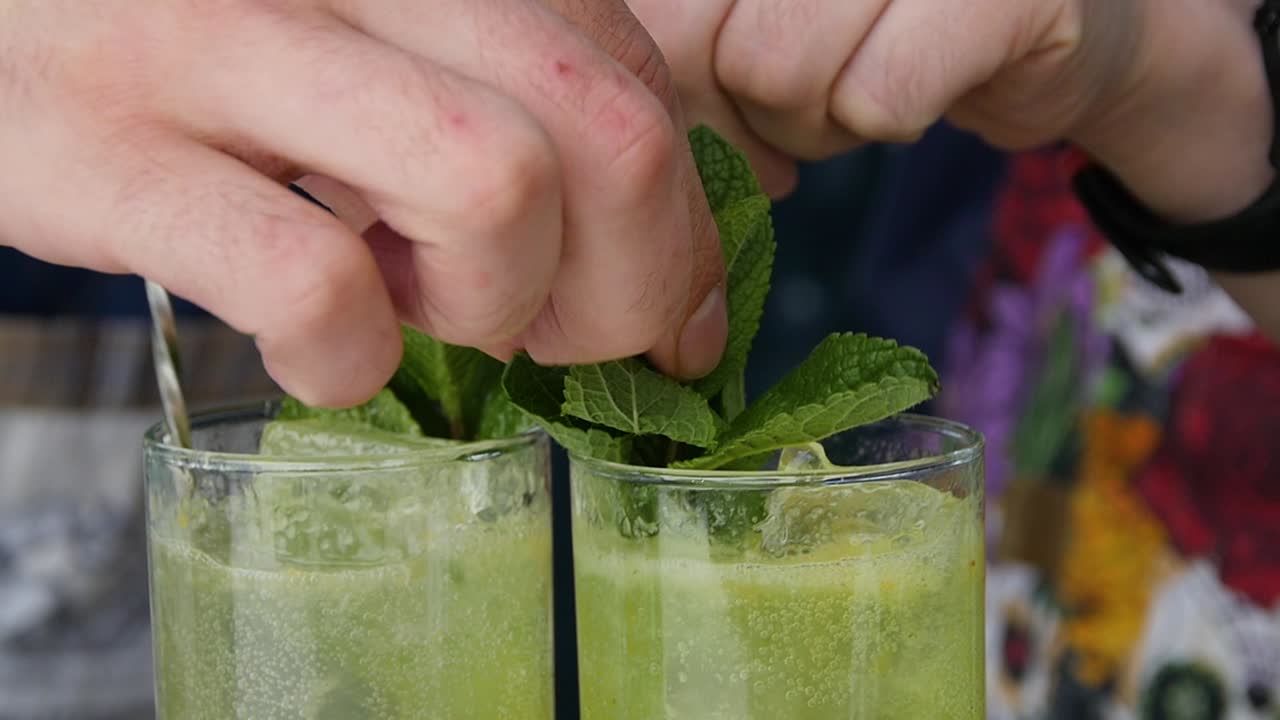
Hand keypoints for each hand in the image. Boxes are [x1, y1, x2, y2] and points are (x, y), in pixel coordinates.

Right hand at [0, 0, 726, 406]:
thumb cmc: (217, 43)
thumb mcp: (392, 46)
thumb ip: (536, 125)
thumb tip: (685, 301)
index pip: (636, 82)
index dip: (674, 229)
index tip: (648, 308)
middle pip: (610, 137)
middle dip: (620, 285)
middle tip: (544, 328)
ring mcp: (220, 43)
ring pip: (494, 188)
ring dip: (487, 304)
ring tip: (408, 305)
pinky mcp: (105, 147)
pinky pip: (308, 281)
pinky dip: (347, 360)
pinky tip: (324, 354)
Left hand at [633, 0, 1271, 217]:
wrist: (1069, 20)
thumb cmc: (891, 21)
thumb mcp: (771, 19)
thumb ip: (690, 43)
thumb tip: (638, 110)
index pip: (667, 15)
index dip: (681, 76)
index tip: (722, 102)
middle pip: (717, 43)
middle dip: (750, 108)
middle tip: (805, 101)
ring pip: (782, 73)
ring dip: (816, 122)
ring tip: (864, 88)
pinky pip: (876, 102)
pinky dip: (888, 122)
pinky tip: (922, 90)